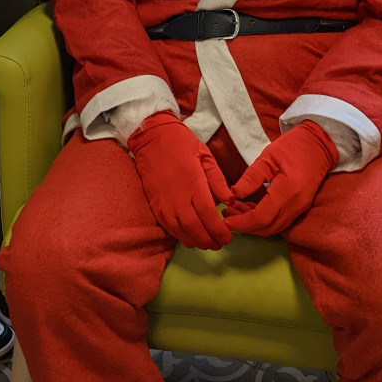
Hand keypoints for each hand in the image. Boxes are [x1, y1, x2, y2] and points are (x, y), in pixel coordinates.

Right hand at [128, 111, 232, 250]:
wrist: (151, 137)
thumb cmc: (181, 143)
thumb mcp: (205, 155)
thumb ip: (218, 180)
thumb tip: (230, 201)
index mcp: (193, 182)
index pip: (208, 214)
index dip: (219, 230)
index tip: (228, 237)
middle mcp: (177, 196)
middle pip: (194, 228)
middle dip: (209, 240)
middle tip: (219, 244)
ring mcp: (164, 202)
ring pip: (180, 231)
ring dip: (195, 241)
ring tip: (207, 243)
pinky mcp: (154, 204)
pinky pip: (168, 226)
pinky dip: (179, 235)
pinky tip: (189, 236)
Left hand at [223, 121, 337, 236]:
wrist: (319, 145)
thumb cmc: (293, 146)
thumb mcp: (268, 156)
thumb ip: (251, 177)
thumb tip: (234, 194)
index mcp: (288, 190)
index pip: (262, 217)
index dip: (242, 222)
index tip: (225, 221)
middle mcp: (296, 204)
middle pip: (268, 227)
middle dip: (245, 225)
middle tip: (226, 215)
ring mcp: (301, 208)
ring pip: (274, 227)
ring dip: (254, 224)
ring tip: (235, 211)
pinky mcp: (301, 207)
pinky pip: (280, 221)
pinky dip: (264, 220)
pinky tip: (250, 208)